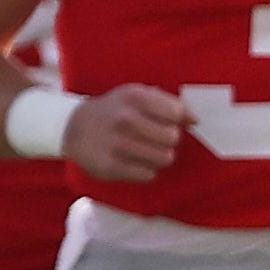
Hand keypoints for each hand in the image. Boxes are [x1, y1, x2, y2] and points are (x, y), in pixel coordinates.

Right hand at [65, 86, 191, 183]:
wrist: (74, 127)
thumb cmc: (115, 110)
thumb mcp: (137, 95)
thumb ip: (168, 103)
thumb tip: (195, 120)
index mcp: (135, 97)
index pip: (176, 113)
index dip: (177, 120)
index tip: (168, 121)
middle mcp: (125, 119)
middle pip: (173, 138)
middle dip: (168, 139)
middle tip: (156, 138)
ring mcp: (117, 144)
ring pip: (164, 158)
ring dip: (160, 157)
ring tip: (146, 150)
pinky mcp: (111, 167)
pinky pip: (148, 175)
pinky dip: (146, 170)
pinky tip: (134, 161)